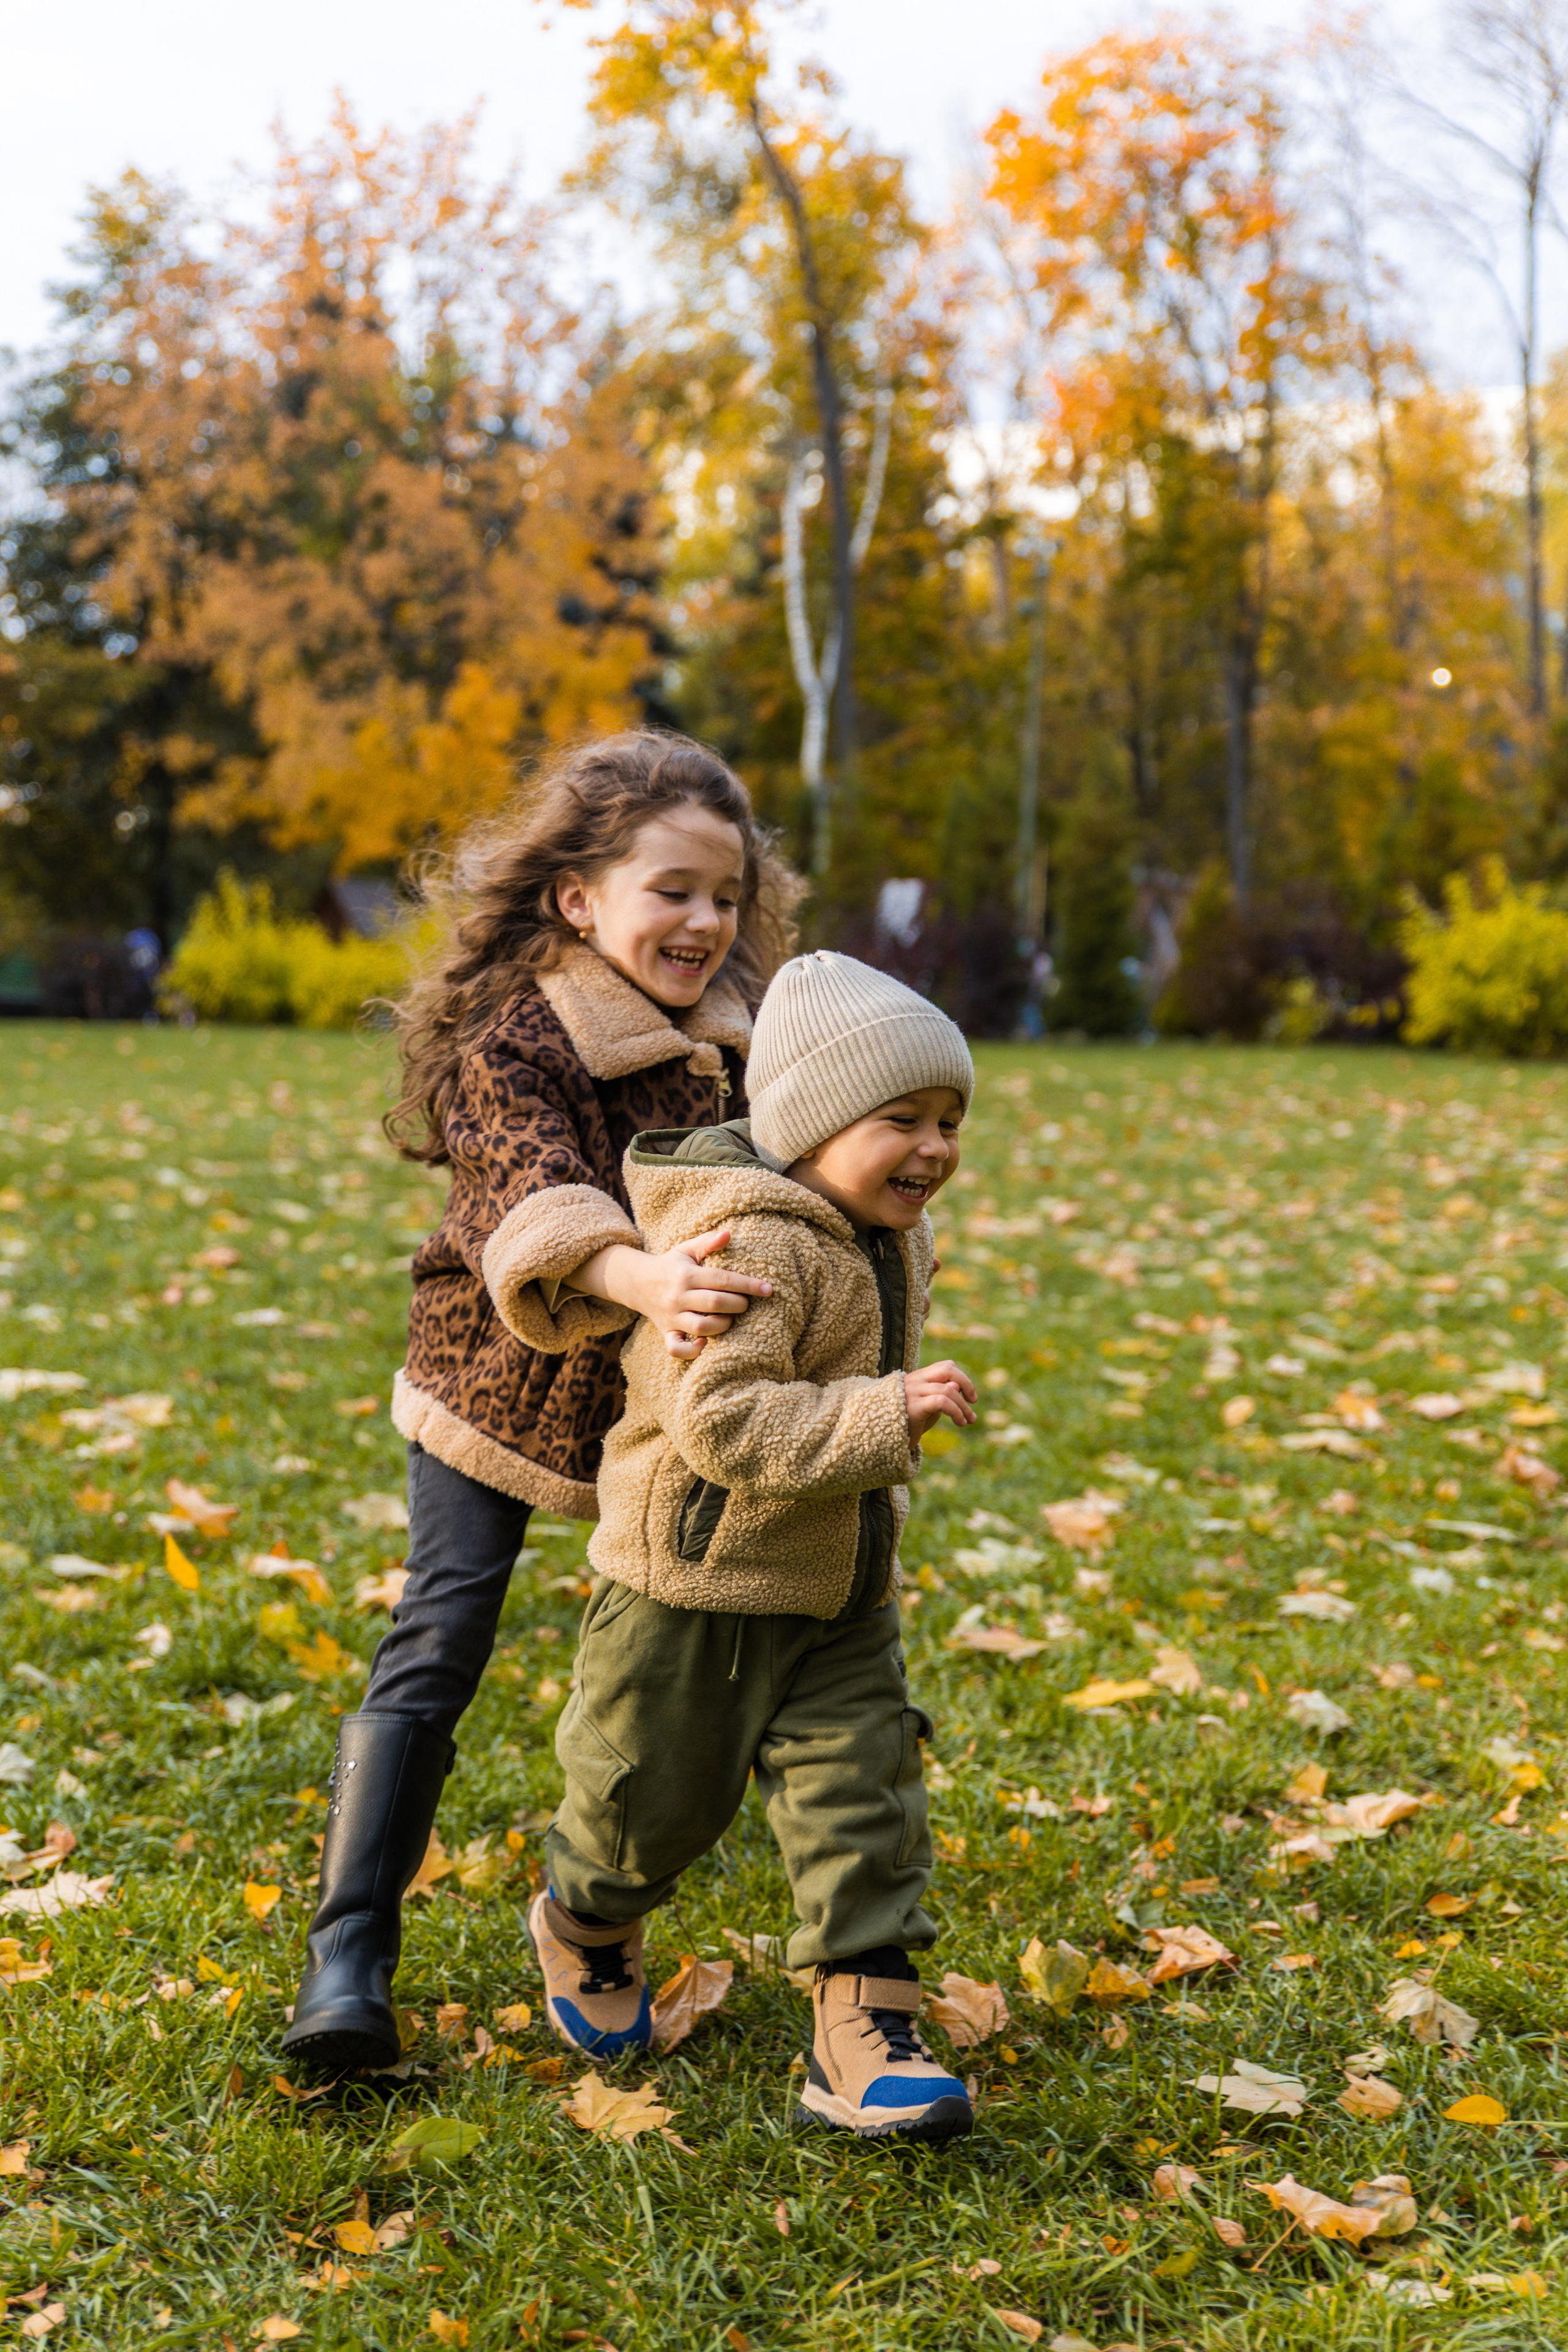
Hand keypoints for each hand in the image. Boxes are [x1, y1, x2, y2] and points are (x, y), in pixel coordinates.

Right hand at [571, 1231, 771, 1359]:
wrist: (637, 1283)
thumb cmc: (672, 1265)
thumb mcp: (687, 1249)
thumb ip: (708, 1242)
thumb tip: (729, 1234)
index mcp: (686, 1275)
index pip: (722, 1280)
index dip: (747, 1285)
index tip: (768, 1289)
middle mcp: (678, 1297)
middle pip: (715, 1303)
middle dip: (738, 1304)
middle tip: (746, 1303)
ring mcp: (671, 1317)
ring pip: (701, 1326)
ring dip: (723, 1325)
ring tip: (731, 1319)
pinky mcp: (666, 1332)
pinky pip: (676, 1348)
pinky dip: (692, 1351)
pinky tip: (706, 1344)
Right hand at [904, 1359, 976, 1442]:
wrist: (883, 1438)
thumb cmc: (908, 1424)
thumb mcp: (929, 1408)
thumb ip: (943, 1396)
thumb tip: (958, 1385)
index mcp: (918, 1378)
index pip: (945, 1366)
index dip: (962, 1377)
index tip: (969, 1396)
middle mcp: (914, 1381)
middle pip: (948, 1369)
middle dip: (967, 1384)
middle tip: (973, 1401)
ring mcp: (913, 1392)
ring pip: (948, 1389)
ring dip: (964, 1406)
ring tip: (969, 1420)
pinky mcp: (914, 1406)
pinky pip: (942, 1402)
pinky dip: (956, 1411)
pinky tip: (960, 1422)